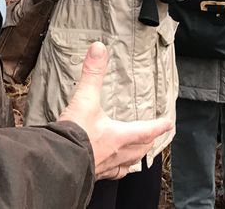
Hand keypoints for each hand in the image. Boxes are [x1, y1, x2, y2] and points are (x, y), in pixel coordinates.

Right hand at [57, 43, 171, 179]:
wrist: (56, 162)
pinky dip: (114, 171)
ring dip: (133, 159)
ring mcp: (103, 167)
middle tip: (153, 138)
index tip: (168, 123)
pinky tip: (110, 168)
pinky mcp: (91, 175)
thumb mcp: (85, 99)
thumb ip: (92, 74)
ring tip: (135, 156)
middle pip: (139, 150)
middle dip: (148, 143)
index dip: (158, 126)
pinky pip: (109, 175)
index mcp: (119, 136)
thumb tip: (99, 49)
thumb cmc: (74, 135)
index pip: (146, 131)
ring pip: (126, 164)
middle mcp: (115, 153)